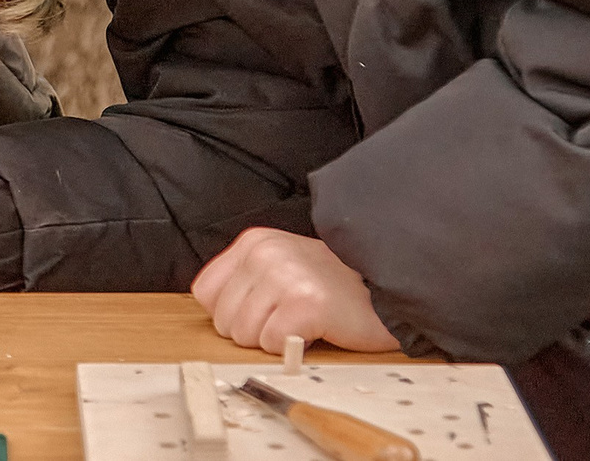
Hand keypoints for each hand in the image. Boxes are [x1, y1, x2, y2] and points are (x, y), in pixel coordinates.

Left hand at [191, 228, 396, 352]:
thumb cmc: (331, 288)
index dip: (230, 313)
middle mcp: (264, 253)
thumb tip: (215, 313)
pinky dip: (292, 348)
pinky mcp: (306, 303)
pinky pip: (273, 343)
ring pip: (245, 335)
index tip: (262, 311)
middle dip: (254, 330)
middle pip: (223, 319)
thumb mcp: (278, 268)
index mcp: (253, 242)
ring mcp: (285, 275)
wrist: (384, 291)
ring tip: (302, 322)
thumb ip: (244, 282)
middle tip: (288, 318)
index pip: (205, 292)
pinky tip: (314, 330)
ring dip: (274, 340)